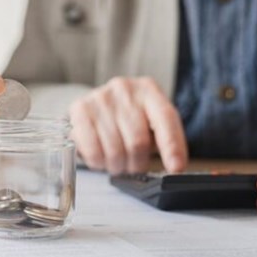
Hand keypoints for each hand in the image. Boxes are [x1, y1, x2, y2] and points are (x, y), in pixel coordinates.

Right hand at [69, 77, 187, 174]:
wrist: (97, 106)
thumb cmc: (129, 119)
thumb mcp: (151, 123)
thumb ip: (165, 141)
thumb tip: (174, 167)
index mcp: (149, 90)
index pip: (165, 118)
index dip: (172, 146)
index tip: (176, 168)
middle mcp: (124, 89)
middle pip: (138, 141)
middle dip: (137, 164)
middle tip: (134, 166)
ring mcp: (100, 98)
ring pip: (115, 150)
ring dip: (117, 166)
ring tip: (117, 162)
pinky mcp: (80, 109)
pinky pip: (93, 150)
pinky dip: (99, 162)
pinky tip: (101, 157)